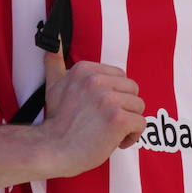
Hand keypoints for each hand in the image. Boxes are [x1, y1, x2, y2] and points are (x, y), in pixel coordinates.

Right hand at [38, 50, 145, 177]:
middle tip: (105, 123)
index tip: (100, 110)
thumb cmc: (56, 121)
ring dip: (128, 123)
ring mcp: (108, 99)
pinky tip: (116, 142)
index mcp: (86, 69)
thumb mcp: (53, 85)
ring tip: (110, 133)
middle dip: (124, 108)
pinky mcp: (118, 119)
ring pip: (139, 107)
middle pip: (133, 90)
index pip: (121, 77)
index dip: (115, 96)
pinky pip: (141, 124)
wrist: (50, 150)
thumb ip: (55, 62)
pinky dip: (133, 136)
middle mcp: (97, 80)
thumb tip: (54, 42)